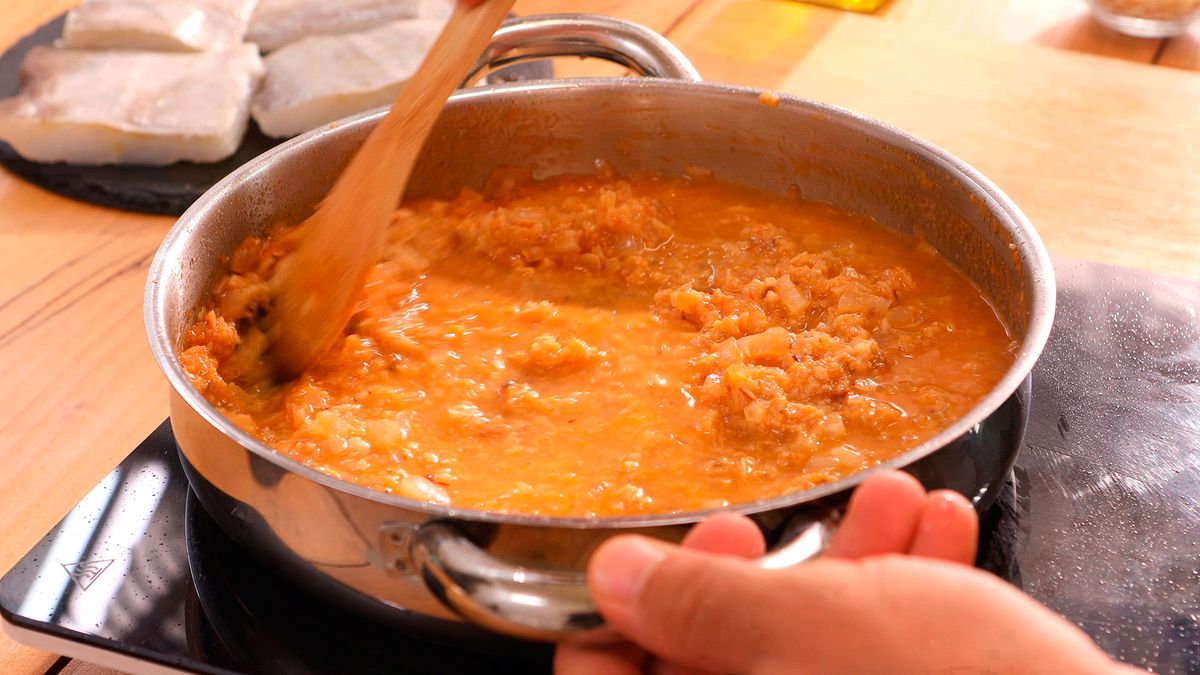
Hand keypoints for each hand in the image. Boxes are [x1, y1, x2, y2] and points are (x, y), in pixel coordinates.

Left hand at [556, 471, 1129, 674]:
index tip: (674, 555)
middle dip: (769, 570)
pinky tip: (939, 537)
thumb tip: (613, 576)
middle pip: (720, 658)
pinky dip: (905, 599)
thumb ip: (695, 603)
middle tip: (791, 518)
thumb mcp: (799, 629)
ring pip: (814, 651)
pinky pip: (879, 661)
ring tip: (893, 500)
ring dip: (853, 566)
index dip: (629, 615)